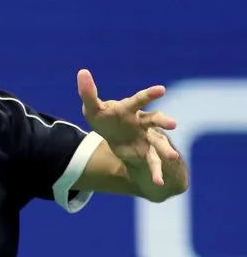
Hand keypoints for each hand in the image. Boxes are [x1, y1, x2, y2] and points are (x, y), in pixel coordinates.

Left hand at [77, 68, 179, 185]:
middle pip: (155, 120)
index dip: (149, 94)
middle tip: (173, 125)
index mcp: (130, 110)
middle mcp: (143, 123)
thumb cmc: (106, 119)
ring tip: (174, 158)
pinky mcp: (147, 154)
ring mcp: (148, 138)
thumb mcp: (94, 109)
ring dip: (166, 150)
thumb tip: (82, 71)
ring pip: (160, 144)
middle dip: (163, 121)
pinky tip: (157, 184)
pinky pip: (153, 164)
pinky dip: (156, 174)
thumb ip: (88, 93)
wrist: (116, 138)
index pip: (139, 100)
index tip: (162, 90)